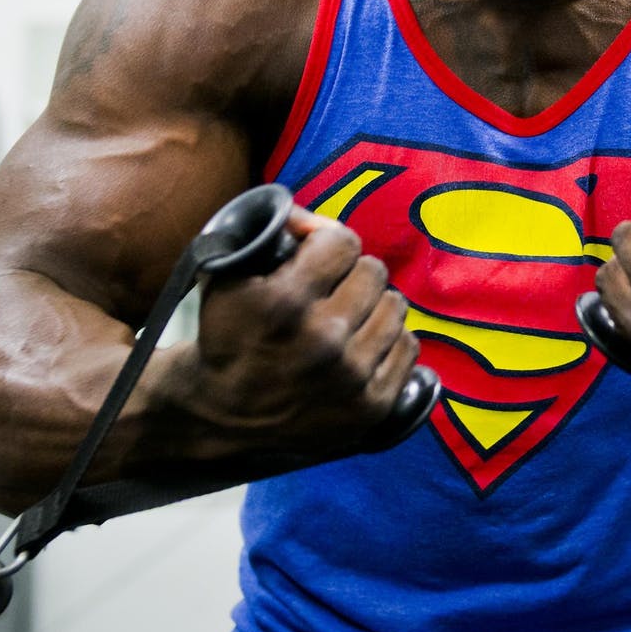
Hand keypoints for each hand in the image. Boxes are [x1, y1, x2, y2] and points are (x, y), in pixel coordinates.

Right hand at [170, 207, 422, 460]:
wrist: (222, 415)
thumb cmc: (226, 337)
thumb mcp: (227, 277)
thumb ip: (268, 235)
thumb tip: (309, 216)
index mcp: (285, 303)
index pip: (344, 242)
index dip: (328, 243)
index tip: (317, 256)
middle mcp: (323, 340)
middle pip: (374, 271)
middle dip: (351, 274)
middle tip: (332, 289)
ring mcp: (351, 377)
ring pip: (395, 307)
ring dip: (373, 307)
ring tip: (349, 318)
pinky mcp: (372, 406)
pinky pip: (408, 347)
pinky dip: (389, 342)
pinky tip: (362, 346)